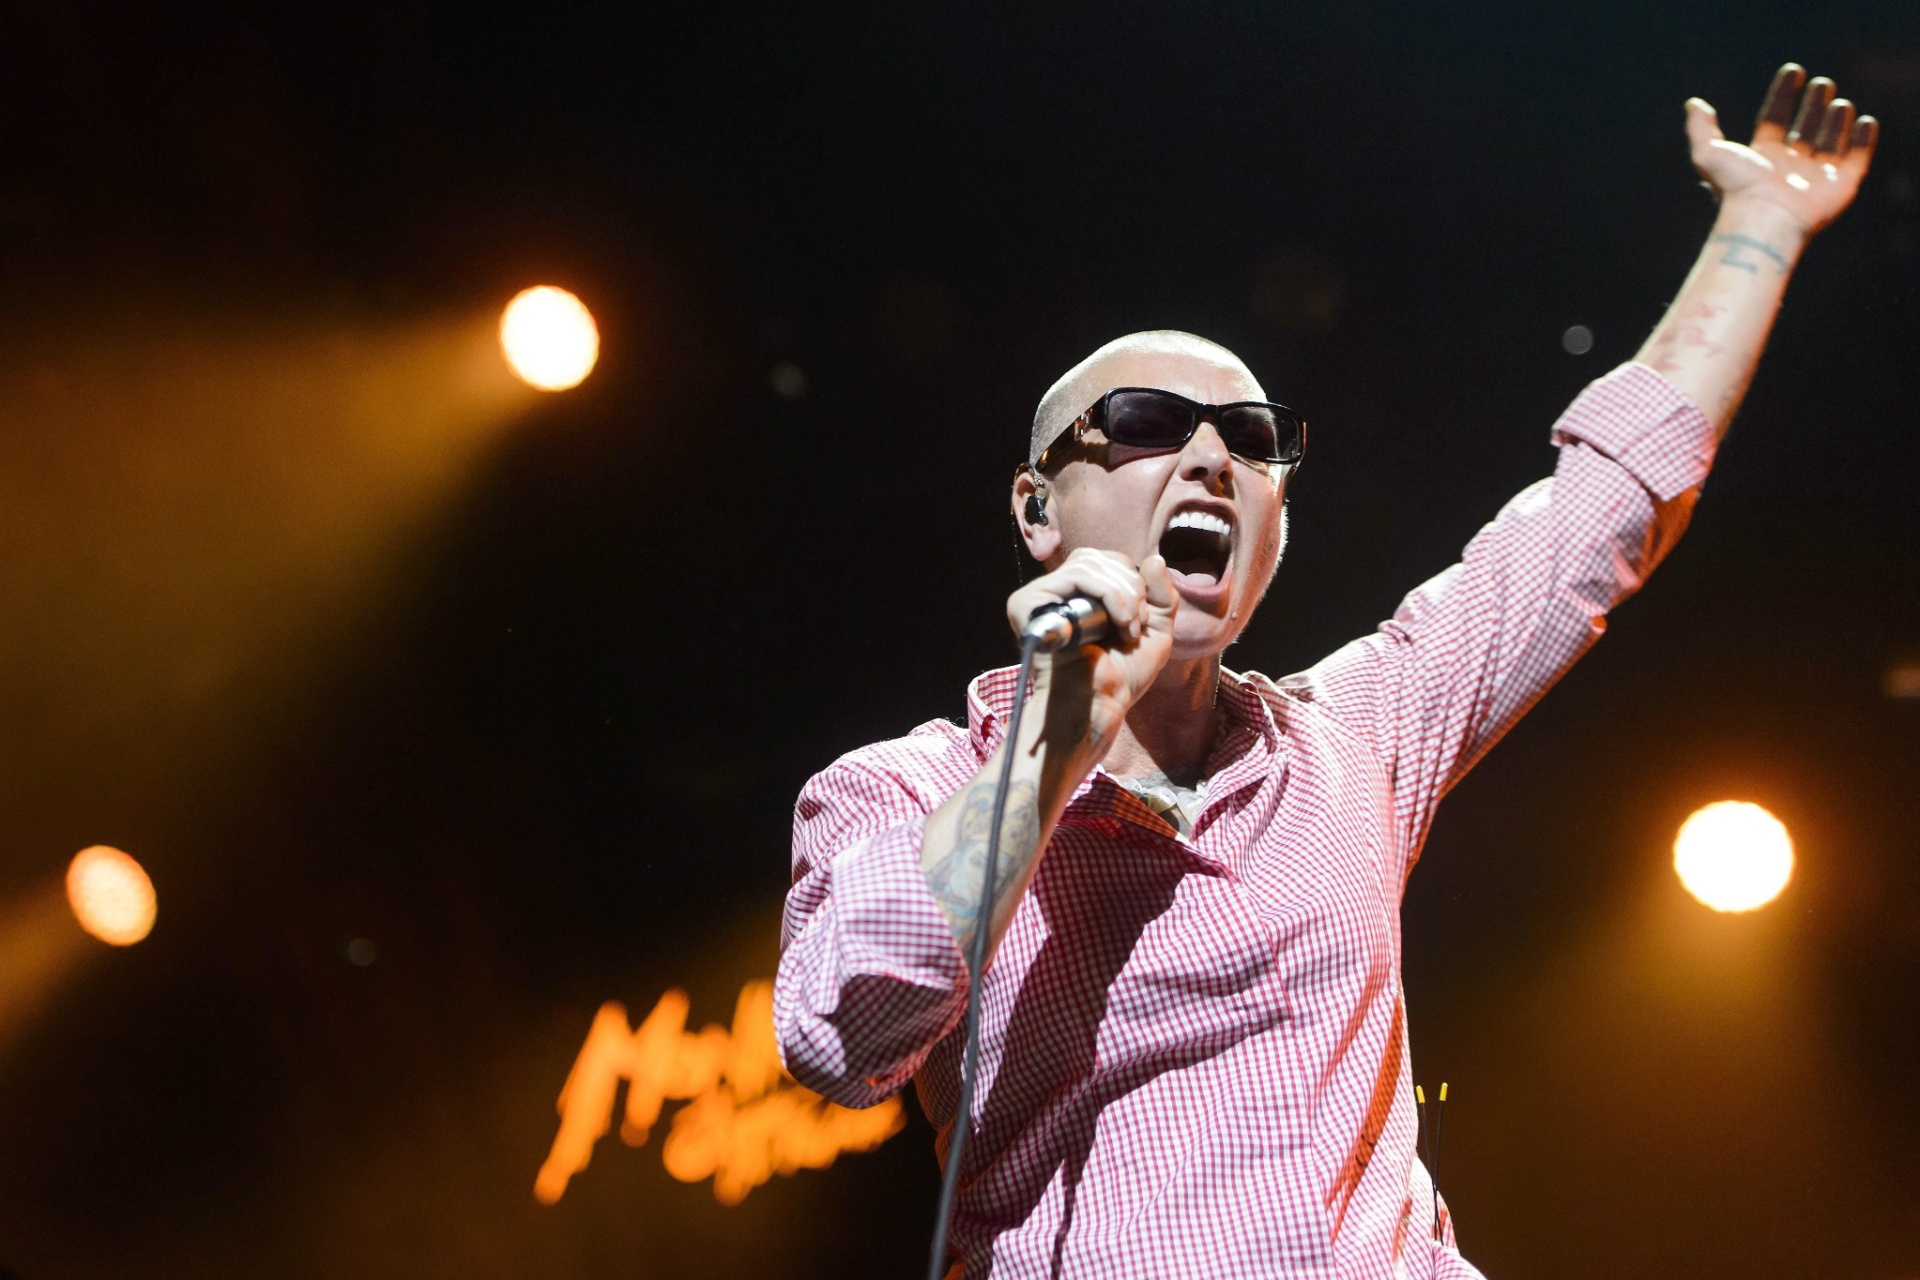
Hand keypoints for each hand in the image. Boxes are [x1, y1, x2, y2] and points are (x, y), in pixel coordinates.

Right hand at [1006, 548, 1176, 748]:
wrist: (1103, 701)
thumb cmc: (1124, 675)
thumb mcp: (1156, 630)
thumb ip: (1161, 593)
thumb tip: (1153, 558)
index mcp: (1081, 597)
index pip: (1106, 561)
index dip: (1132, 580)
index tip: (1142, 618)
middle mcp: (1058, 593)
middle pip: (1098, 558)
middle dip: (1130, 586)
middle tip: (1136, 624)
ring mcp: (1041, 596)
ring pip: (1089, 564)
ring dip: (1122, 595)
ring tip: (1127, 629)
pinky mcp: (1030, 602)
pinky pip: (1077, 576)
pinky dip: (1108, 595)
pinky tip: (1116, 624)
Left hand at [1685, 63, 1878, 236]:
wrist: (1765, 217)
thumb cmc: (1737, 186)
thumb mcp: (1709, 153)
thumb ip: (1700, 128)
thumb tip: (1693, 104)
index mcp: (1760, 159)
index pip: (1773, 119)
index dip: (1782, 95)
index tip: (1794, 70)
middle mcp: (1788, 168)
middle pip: (1803, 131)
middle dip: (1812, 106)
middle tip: (1822, 83)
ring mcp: (1815, 177)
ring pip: (1829, 143)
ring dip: (1836, 121)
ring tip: (1839, 102)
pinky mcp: (1840, 186)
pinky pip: (1856, 159)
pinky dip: (1863, 140)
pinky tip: (1865, 121)